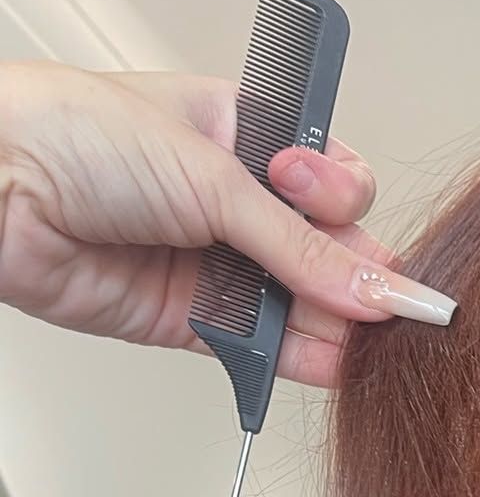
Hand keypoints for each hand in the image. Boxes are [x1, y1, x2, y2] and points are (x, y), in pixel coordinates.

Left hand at [0, 62, 455, 385]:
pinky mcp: (192, 320)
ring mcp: (215, 262)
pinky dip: (298, 361)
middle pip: (325, 247)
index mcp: (245, 133)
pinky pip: (261, 347)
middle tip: (389, 304)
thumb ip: (299, 246)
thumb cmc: (73, 135)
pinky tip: (334, 364)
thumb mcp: (211, 176)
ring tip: (371, 342)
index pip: (330, 178)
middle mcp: (233, 198)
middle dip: (357, 275)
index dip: (344, 200)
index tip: (339, 211)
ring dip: (338, 325)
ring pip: (300, 303)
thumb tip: (373, 287)